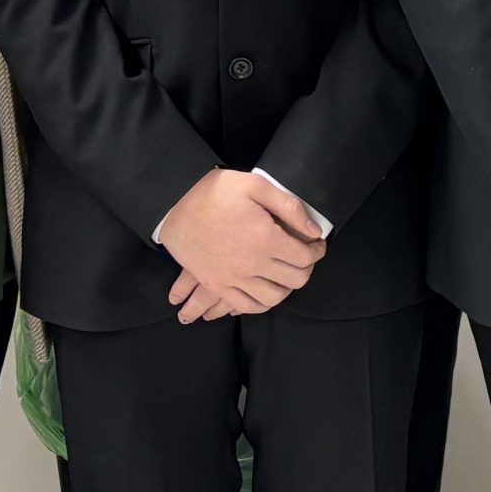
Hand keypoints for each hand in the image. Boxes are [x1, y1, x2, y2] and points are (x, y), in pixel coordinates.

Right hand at [159, 169, 324, 320]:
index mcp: (265, 239)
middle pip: (294, 280)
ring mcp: (232, 278)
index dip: (317, 250)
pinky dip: (261, 303)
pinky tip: (264, 290)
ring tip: (285, 273)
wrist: (174, 203)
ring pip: (273, 298)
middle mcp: (252, 264)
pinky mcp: (216, 284)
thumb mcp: (255, 186)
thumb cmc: (214, 192)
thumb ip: (289, 207)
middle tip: (304, 256)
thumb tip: (314, 231)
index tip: (316, 243)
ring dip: (286, 287)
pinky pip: (246, 306)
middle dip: (306, 268)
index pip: (305, 257)